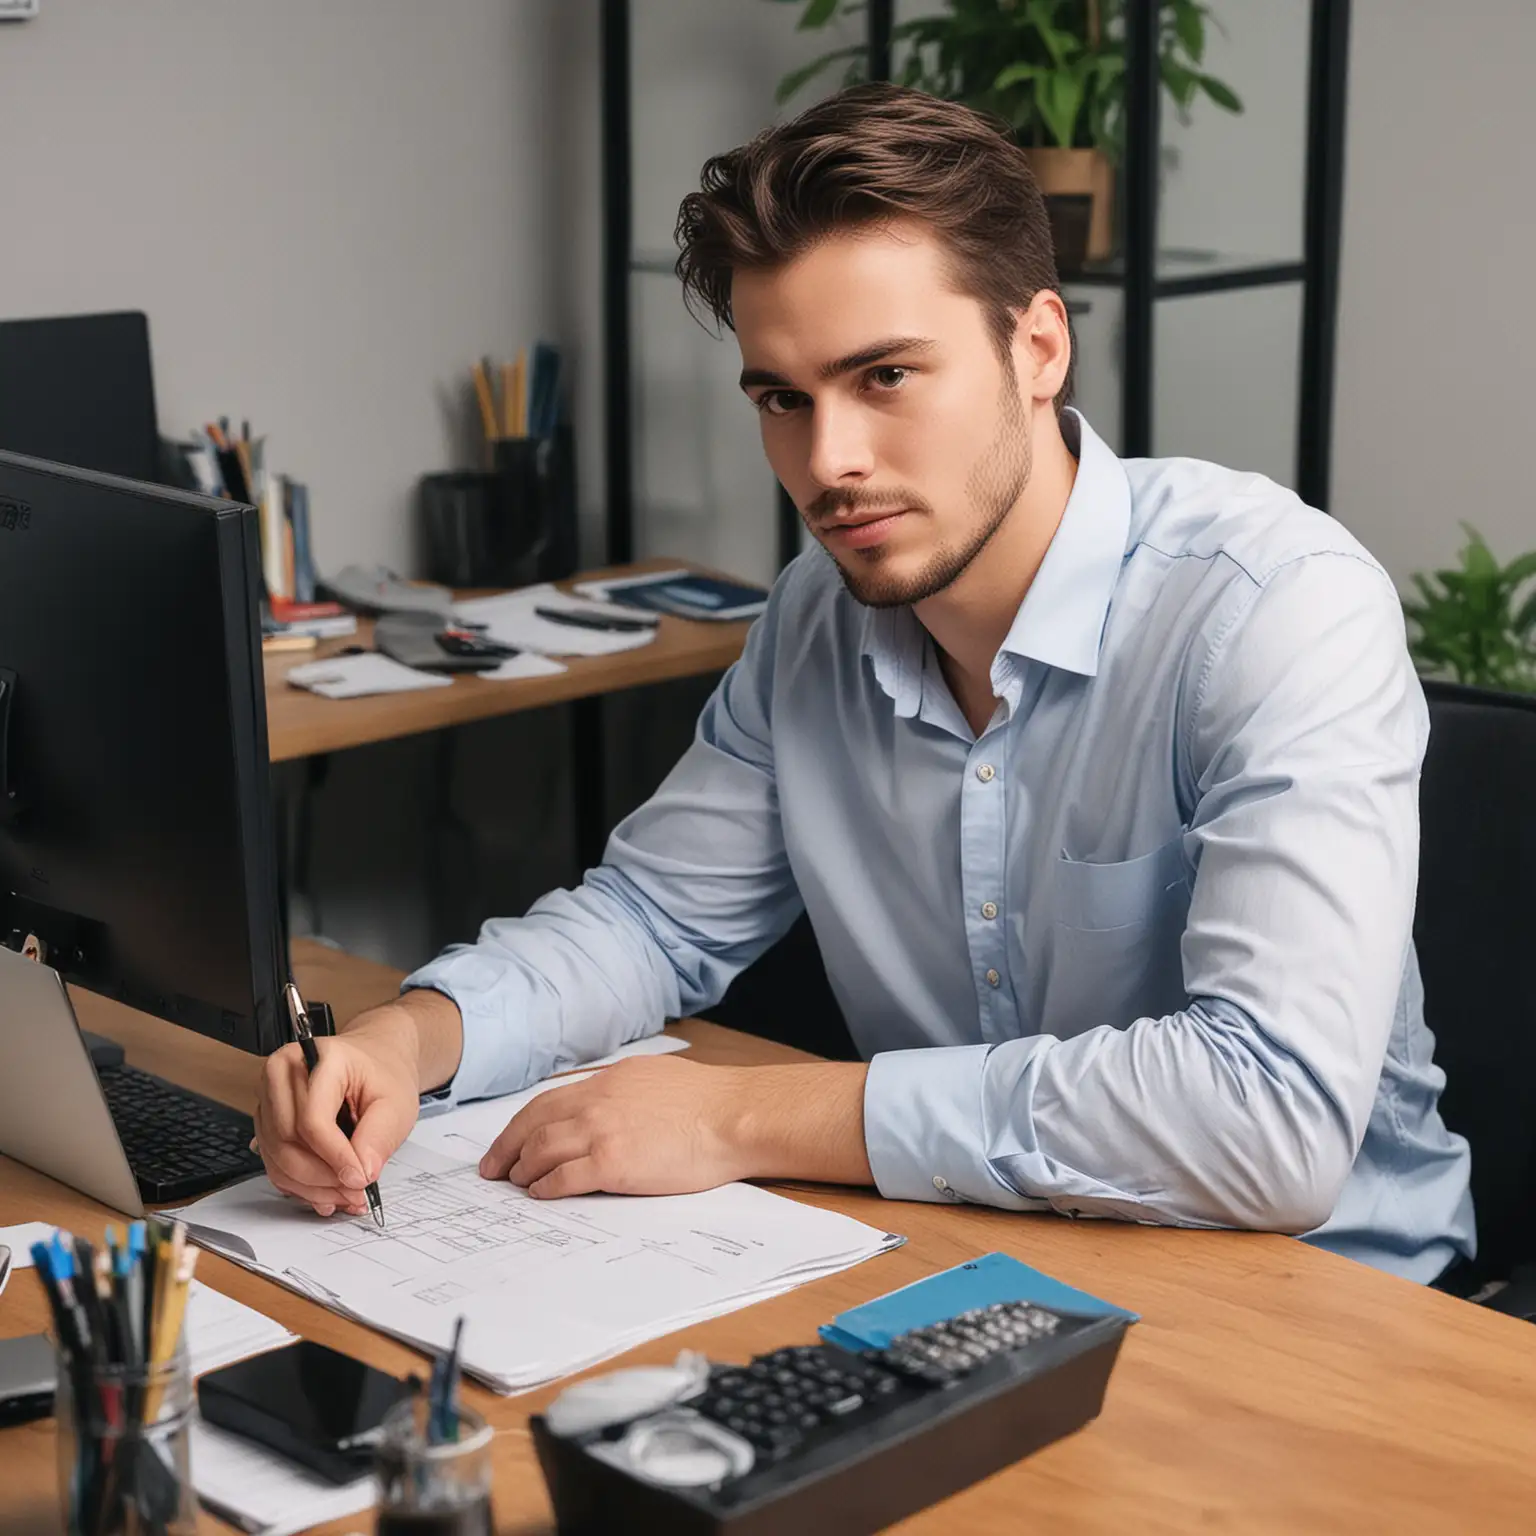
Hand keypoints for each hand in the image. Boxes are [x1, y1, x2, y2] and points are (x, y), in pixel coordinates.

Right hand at [253, 1004, 421, 1215]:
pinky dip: (300, 1185)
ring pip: (277, 1157)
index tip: (359, 1179)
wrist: (374, 1065)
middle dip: (322, 1177)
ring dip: (311, 1186)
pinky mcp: (266, 1121)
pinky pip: (274, 1163)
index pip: (312, 1118)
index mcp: (320, 1057)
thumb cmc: (382, 1077)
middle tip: (354, 1191)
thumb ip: (379, 1137)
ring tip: (345, 1194)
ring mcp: (269, 1096)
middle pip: (287, 1140)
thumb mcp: (396, 1103)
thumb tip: (360, 1172)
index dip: (335, 1157)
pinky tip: (327, 1191)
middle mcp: (284, 1072)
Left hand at [478, 1056, 752, 1198]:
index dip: (520, 1125)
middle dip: (507, 1150)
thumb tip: (604, 1102)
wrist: (731, 1116)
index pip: (546, 1103)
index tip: (506, 1142)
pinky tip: (541, 1194)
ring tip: (516, 1185)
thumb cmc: (706, 1100)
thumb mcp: (653, 1076)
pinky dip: (546, 1187)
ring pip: (542, 1152)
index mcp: (606, 1082)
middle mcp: (596, 1103)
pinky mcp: (612, 1164)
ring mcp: (602, 1133)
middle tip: (493, 1170)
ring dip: (523, 1170)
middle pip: (534, 1126)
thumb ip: (621, 1090)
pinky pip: (564, 1179)